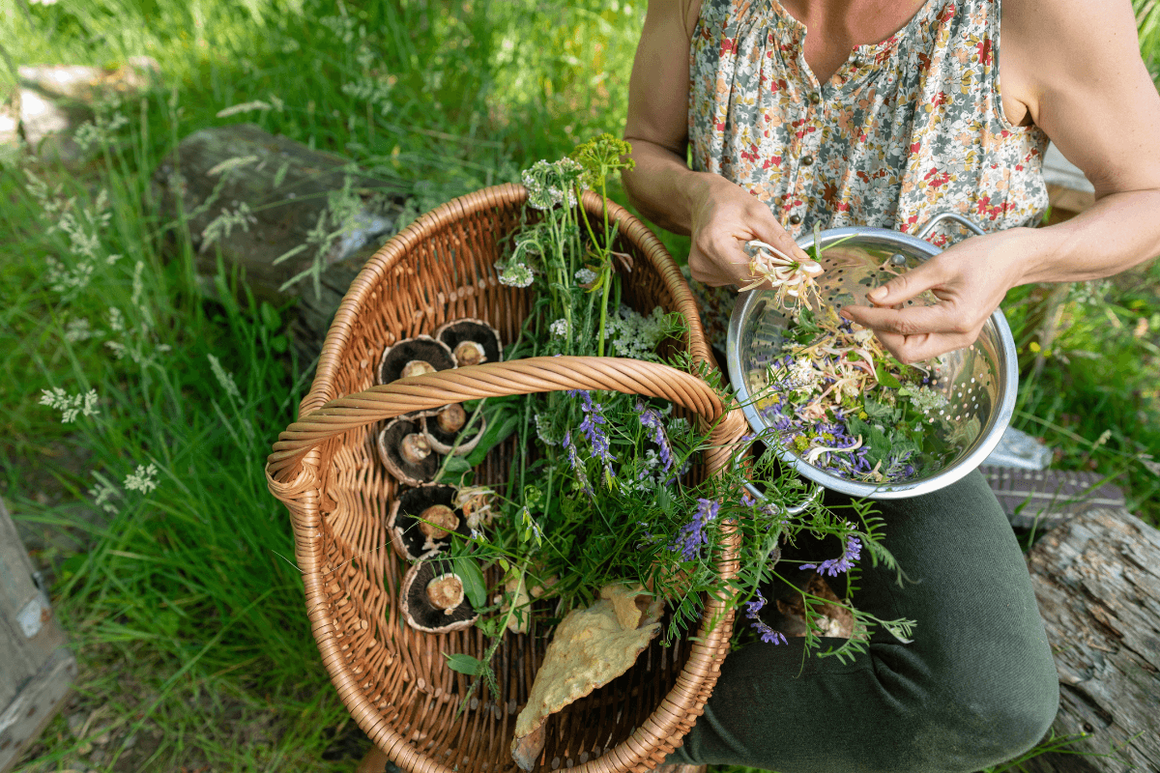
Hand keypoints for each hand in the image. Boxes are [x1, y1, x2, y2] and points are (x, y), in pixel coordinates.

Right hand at [687, 175, 810, 286]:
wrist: (702, 199)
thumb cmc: (729, 202)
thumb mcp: (759, 214)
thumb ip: (782, 241)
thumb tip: (805, 263)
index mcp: (713, 244)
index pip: (748, 274)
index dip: (777, 277)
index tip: (800, 275)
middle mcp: (701, 262)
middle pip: (746, 280)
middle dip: (771, 274)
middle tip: (790, 264)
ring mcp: (700, 271)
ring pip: (741, 282)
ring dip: (757, 271)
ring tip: (755, 248)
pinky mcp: (701, 274)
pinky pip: (732, 279)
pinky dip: (744, 270)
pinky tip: (740, 254)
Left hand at [839, 229, 1030, 362]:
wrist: (1014, 259)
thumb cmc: (983, 256)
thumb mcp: (940, 264)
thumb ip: (904, 284)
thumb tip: (872, 298)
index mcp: (957, 318)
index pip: (901, 325)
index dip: (870, 317)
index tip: (848, 308)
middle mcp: (960, 336)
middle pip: (905, 351)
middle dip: (879, 332)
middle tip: (863, 310)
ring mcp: (961, 340)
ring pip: (912, 352)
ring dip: (890, 335)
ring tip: (877, 311)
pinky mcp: (958, 336)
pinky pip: (922, 344)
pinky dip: (903, 333)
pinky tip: (894, 314)